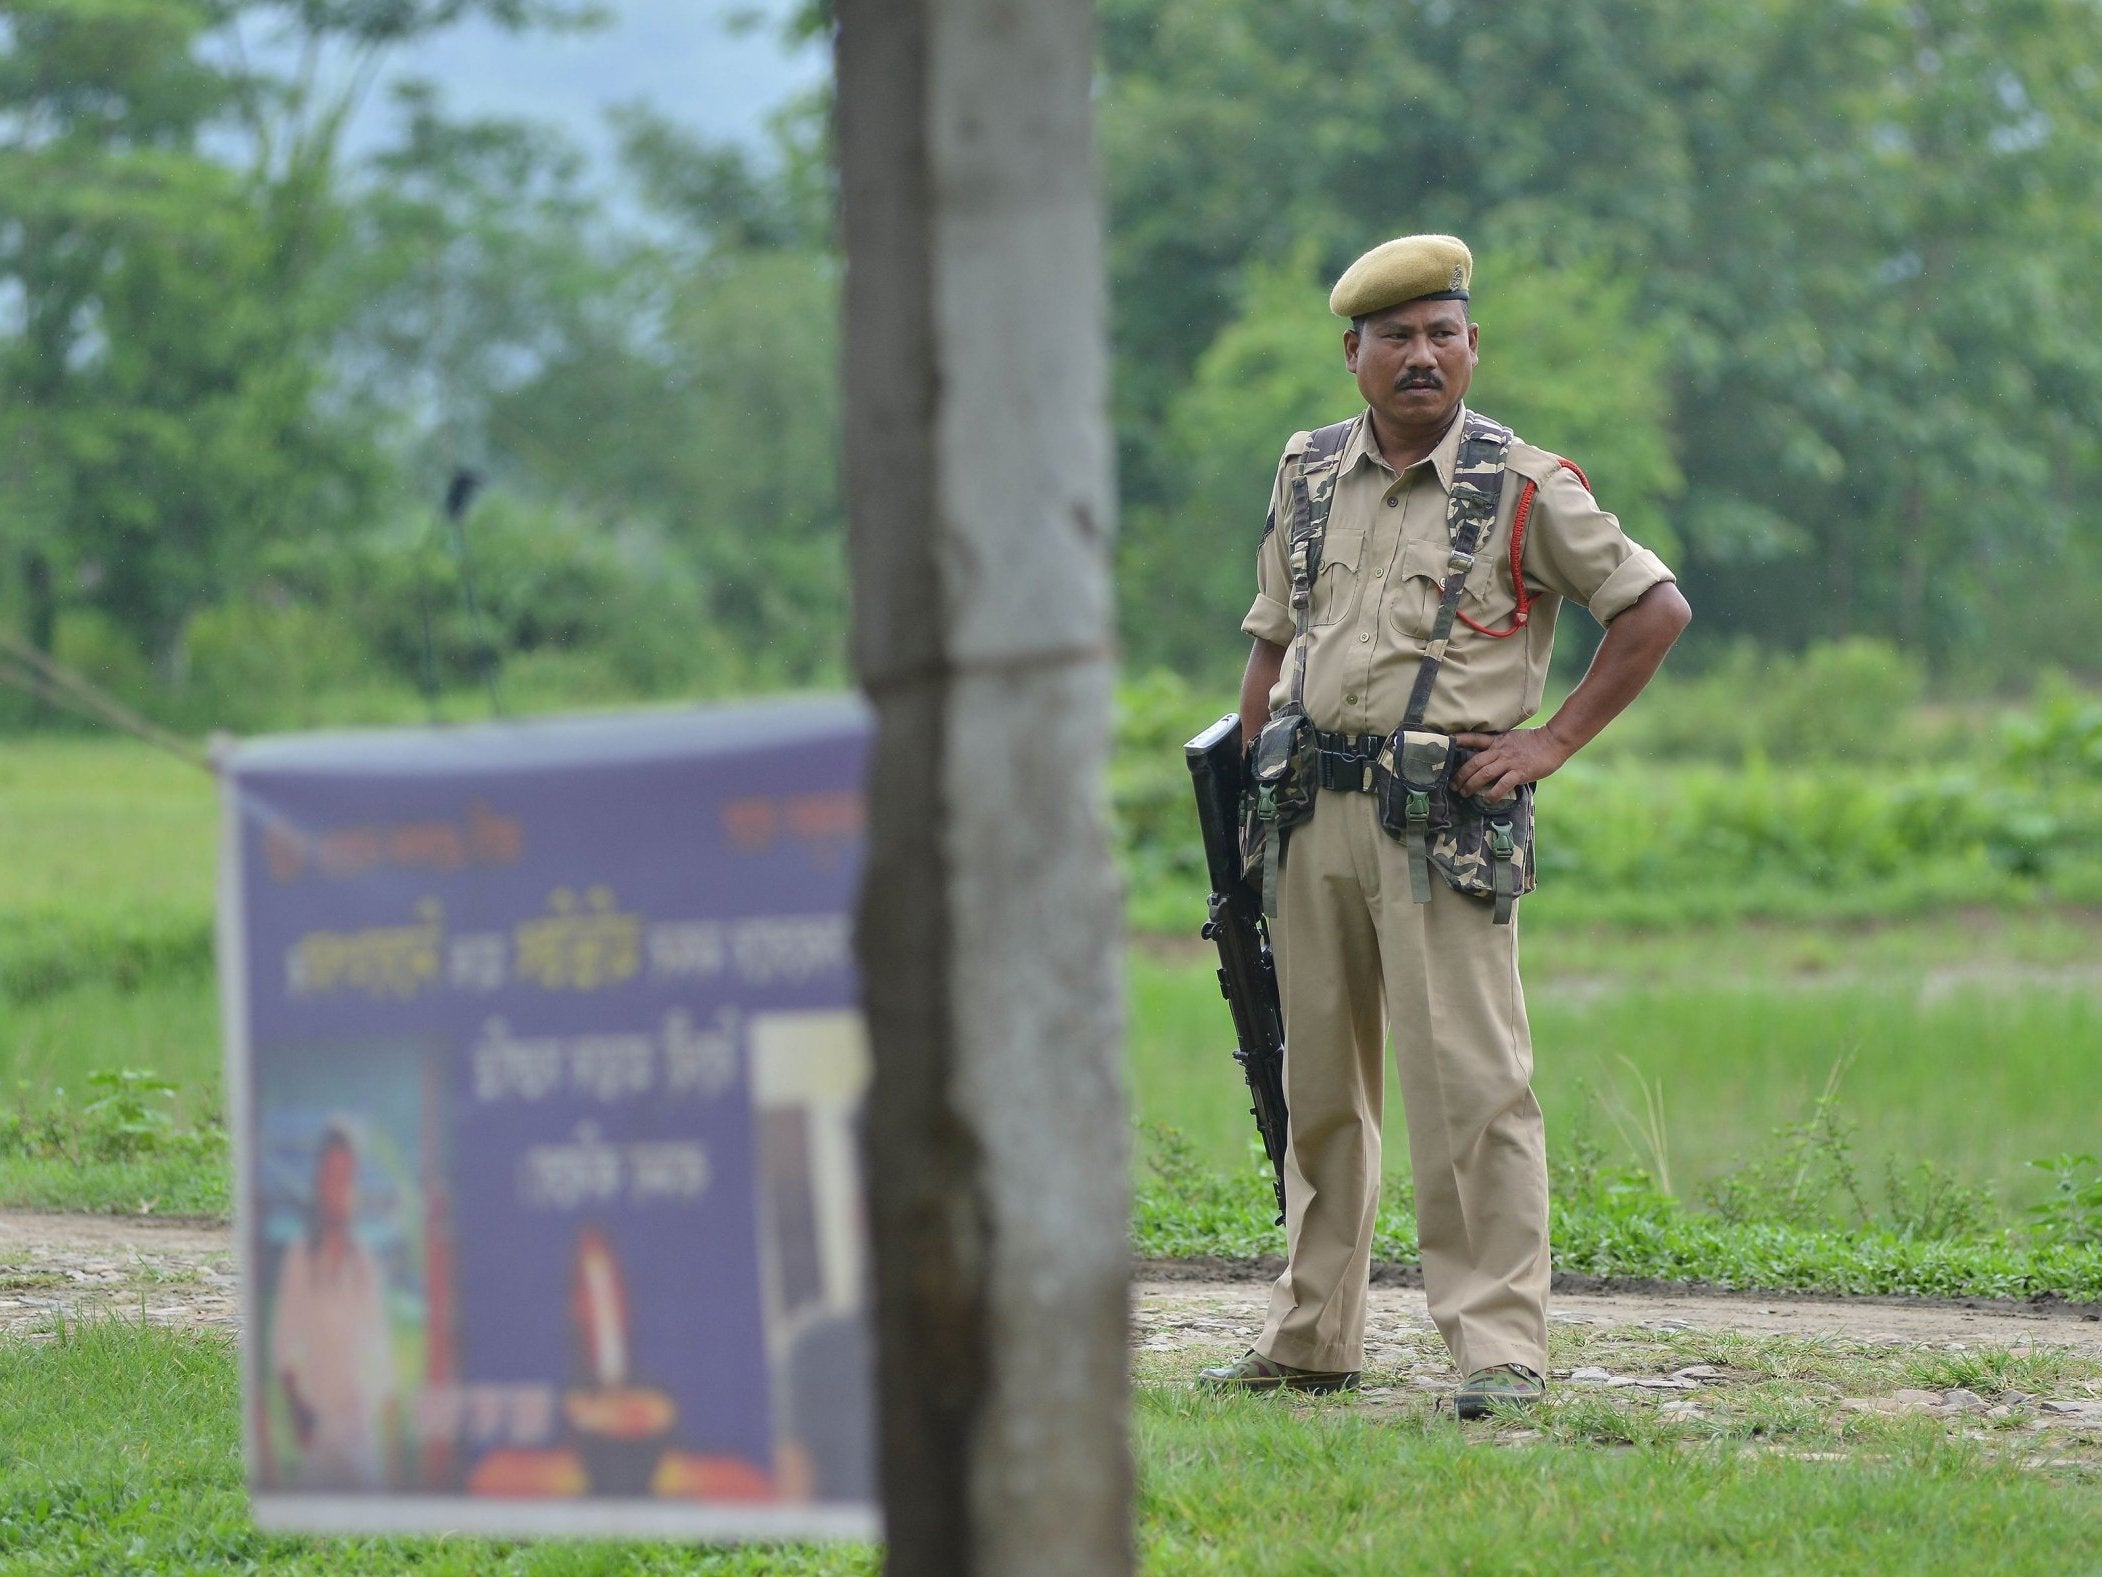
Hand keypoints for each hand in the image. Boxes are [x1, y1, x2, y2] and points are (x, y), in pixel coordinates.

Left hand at [1450, 727, 1570, 800]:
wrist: (1554, 741)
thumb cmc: (1535, 742)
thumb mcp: (1512, 738)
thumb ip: (1500, 747)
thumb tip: (1489, 758)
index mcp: (1497, 741)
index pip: (1475, 738)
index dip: (1460, 740)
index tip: (1447, 743)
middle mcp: (1500, 751)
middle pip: (1474, 762)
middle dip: (1461, 775)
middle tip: (1453, 785)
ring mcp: (1509, 762)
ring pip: (1484, 774)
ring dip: (1471, 785)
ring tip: (1464, 793)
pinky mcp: (1520, 772)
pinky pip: (1502, 785)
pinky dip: (1493, 794)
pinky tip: (1487, 800)